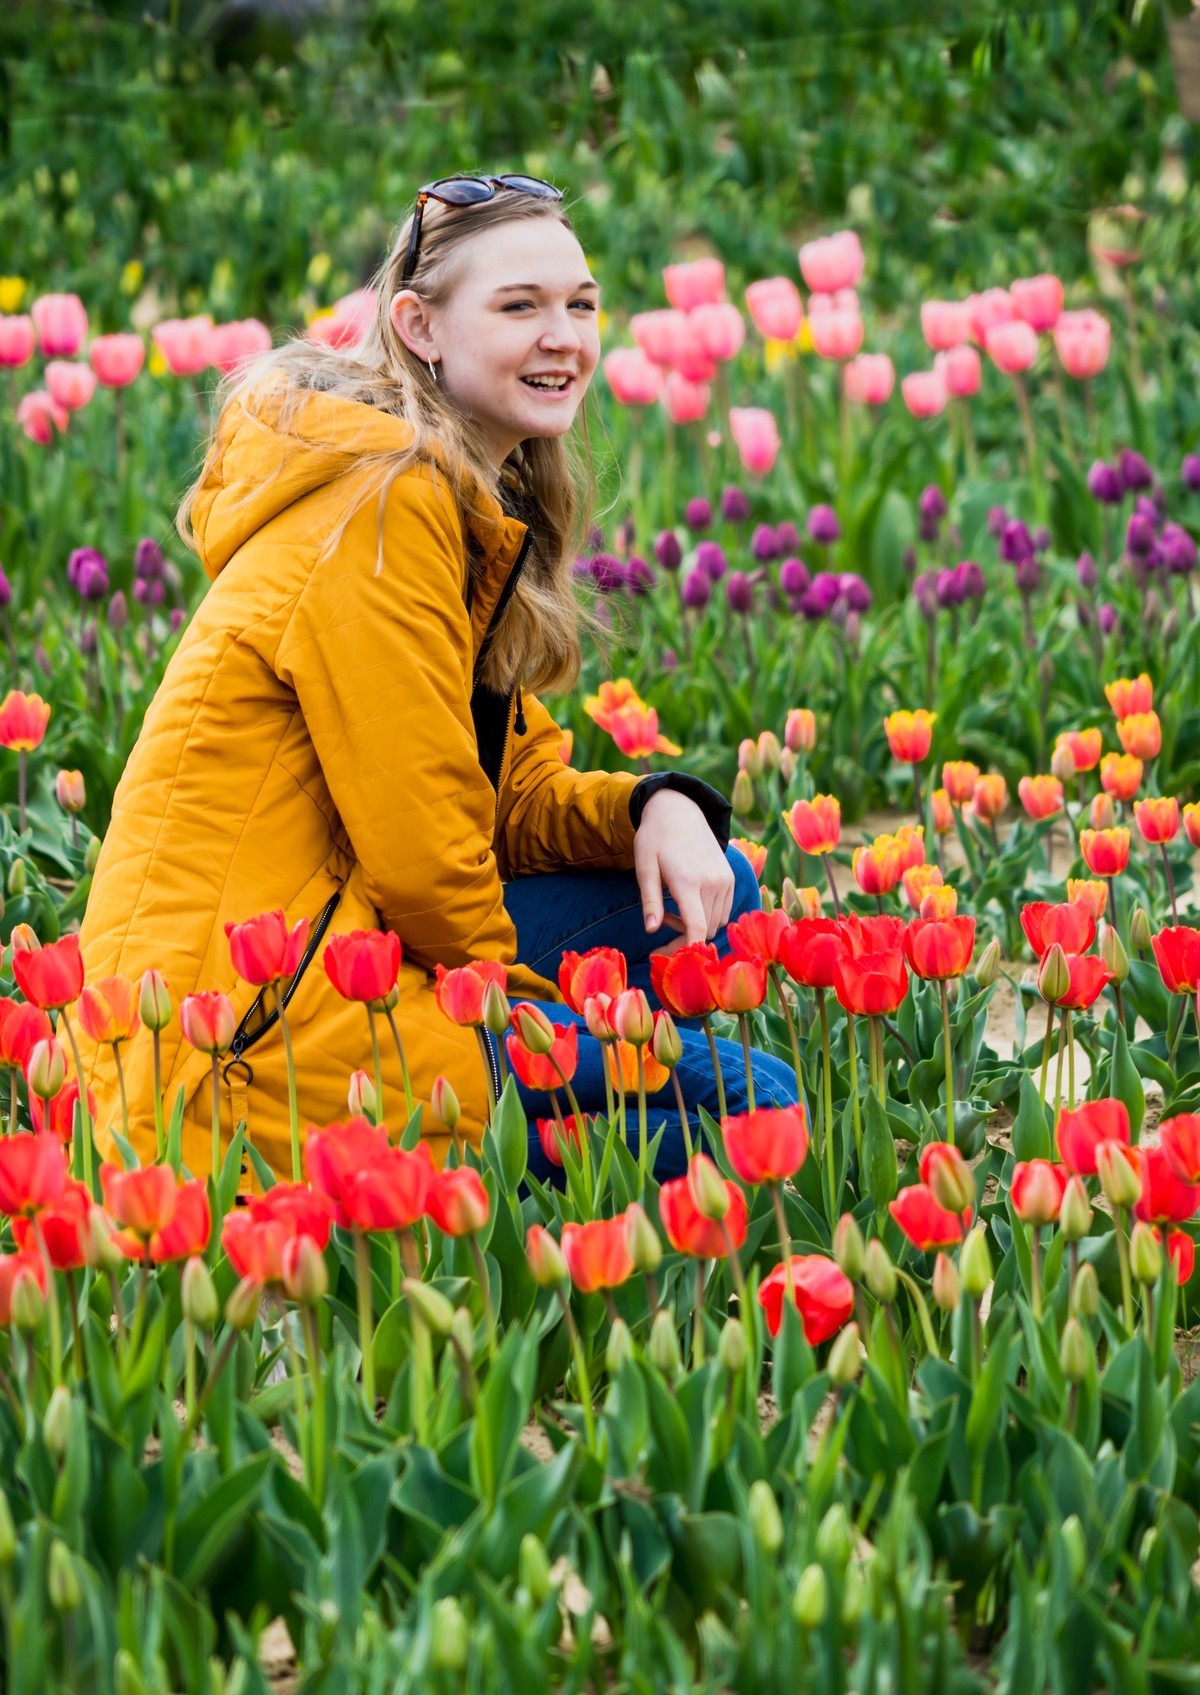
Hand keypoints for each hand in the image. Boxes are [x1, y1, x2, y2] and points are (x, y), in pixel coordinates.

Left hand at [633, 788, 734, 953]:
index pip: (697, 927)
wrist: (680, 810)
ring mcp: (725, 880)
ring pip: (715, 923)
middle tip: (658, 923)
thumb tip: (651, 931)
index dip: (687, 949)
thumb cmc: (654, 838)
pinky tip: (688, 900)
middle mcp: (713, 882)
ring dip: (694, 925)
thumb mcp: (644, 866)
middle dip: (683, 937)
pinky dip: (706, 914)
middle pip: (705, 930)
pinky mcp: (730, 877)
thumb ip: (649, 900)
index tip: (671, 960)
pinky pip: (722, 910)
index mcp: (689, 881)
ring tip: (670, 908)